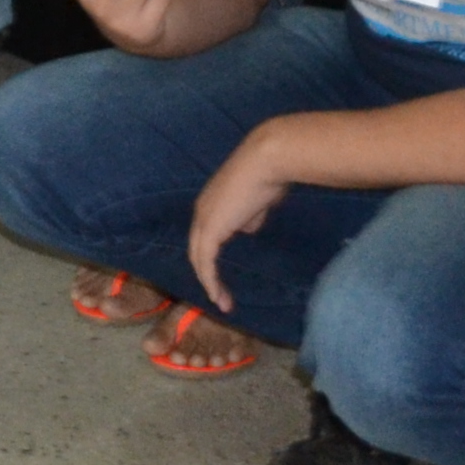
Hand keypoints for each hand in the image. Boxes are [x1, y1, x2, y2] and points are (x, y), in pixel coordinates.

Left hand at [187, 124, 296, 310]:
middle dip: (207, 275)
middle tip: (221, 296)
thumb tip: (246, 228)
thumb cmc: (267, 176)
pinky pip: (206, 262)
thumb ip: (249, 216)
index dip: (210, 258)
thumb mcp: (257, 202)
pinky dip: (210, 281)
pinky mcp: (211, 230)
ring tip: (223, 303)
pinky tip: (218, 296)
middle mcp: (201, 212)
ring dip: (210, 283)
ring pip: (199, 259)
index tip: (223, 276)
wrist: (266, 161)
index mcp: (210, 203)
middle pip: (197, 250)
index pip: (205, 237)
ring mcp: (204, 220)